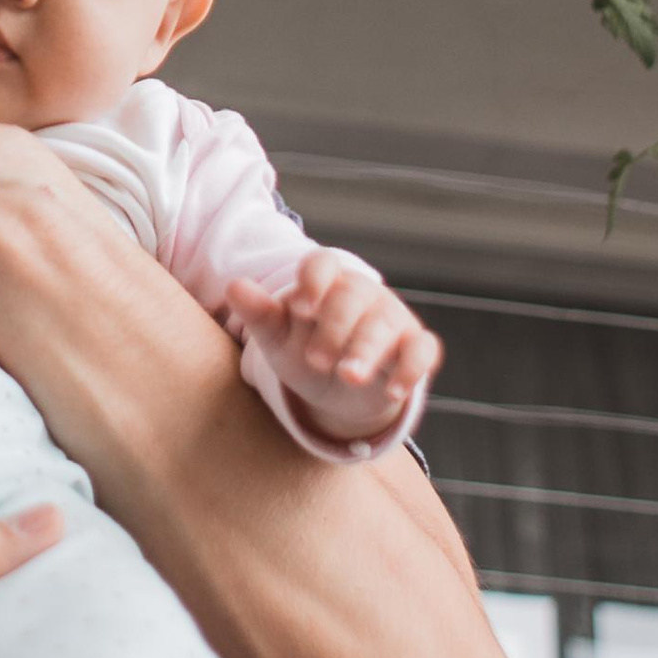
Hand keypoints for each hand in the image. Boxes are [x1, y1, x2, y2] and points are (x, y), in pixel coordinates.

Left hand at [227, 252, 438, 449]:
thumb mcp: (278, 339)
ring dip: (368, 349)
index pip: (323, 264)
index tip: (301, 308)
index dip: (314, 281)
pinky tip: (392, 389)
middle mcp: (364, 293)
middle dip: (335, 327)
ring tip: (349, 375)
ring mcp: (393, 318)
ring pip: (386, 322)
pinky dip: (412, 367)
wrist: (337, 393)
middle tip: (316, 360)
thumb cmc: (305, 353)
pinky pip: (423, 348)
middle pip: (354, 295)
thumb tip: (234, 286)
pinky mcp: (416, 347)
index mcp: (327, 282)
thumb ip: (259, 314)